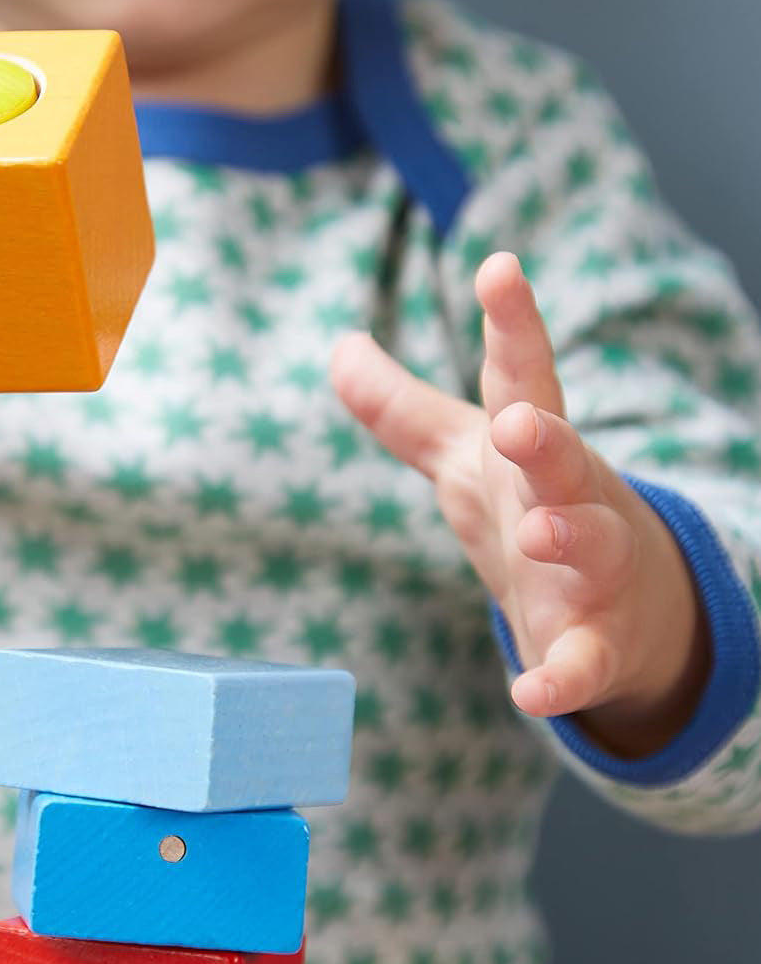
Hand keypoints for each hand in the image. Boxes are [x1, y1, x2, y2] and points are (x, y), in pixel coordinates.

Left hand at [332, 252, 708, 754]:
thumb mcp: (462, 458)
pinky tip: (530, 694)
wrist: (626, 612)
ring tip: (536, 532)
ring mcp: (593, 572)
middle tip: (515, 422)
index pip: (522, 376)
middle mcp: (570, 498)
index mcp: (532, 447)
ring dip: (567, 538)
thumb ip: (401, 408)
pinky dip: (562, 678)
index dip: (512, 324)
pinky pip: (584, 663)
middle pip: (563, 458)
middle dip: (544, 438)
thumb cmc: (533, 511)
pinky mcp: (596, 645)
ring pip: (592, 546)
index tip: (498, 268)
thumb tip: (337, 344)